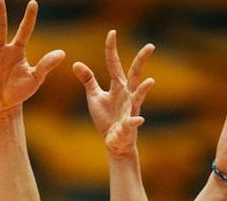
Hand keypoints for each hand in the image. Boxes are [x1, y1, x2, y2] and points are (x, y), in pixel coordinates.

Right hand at [0, 0, 64, 119]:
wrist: (5, 107)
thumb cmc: (20, 92)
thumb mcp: (35, 79)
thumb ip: (46, 65)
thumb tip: (62, 53)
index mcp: (17, 51)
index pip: (24, 31)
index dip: (29, 18)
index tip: (33, 2)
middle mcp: (2, 51)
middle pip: (1, 28)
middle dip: (0, 13)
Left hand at [72, 31, 154, 157]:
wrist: (115, 141)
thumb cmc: (106, 118)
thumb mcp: (95, 96)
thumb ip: (88, 80)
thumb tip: (76, 63)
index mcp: (118, 86)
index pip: (114, 63)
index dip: (112, 49)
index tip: (112, 33)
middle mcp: (127, 94)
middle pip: (135, 74)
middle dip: (141, 60)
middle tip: (150, 46)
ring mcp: (130, 108)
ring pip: (139, 96)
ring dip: (144, 89)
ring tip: (150, 82)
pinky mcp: (129, 124)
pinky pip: (133, 122)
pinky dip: (135, 121)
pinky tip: (139, 119)